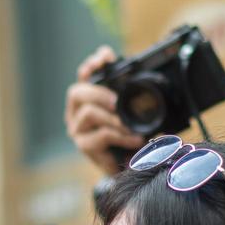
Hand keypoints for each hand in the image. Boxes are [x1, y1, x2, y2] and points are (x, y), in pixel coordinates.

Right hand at [65, 45, 143, 175]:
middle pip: (77, 92)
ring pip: (88, 113)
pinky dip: (121, 136)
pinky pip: (101, 135)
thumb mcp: (131, 112)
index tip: (105, 57)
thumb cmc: (128, 135)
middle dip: (99, 92)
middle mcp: (76, 111)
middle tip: (117, 100)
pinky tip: (134, 139)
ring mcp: (77, 129)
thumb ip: (131, 96)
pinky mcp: (84, 145)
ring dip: (114, 118)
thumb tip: (147, 76)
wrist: (127, 167)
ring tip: (131, 126)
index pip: (84, 75)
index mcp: (87, 98)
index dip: (92, 65)